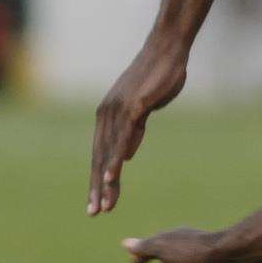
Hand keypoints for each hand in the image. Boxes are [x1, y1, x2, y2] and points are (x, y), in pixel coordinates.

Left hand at [89, 37, 187, 215]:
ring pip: (108, 153)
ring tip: (103, 204)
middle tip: (94, 213)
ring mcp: (118, 110)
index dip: (97, 179)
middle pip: (99, 157)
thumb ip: (135, 130)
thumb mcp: (145, 108)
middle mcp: (107, 114)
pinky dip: (115, 159)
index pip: (100, 152)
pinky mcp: (133, 107)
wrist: (168, 49)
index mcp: (108, 115)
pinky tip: (111, 177)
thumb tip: (127, 155)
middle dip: (95, 188)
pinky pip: (122, 139)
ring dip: (104, 181)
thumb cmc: (160, 76)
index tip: (98, 202)